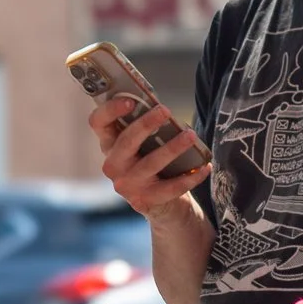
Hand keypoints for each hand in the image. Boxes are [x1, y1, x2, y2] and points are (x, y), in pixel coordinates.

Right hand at [91, 97, 210, 218]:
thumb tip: (161, 108)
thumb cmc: (151, 161)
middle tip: (165, 111)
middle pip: (126, 141)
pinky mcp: (145, 200)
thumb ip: (145, 125)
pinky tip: (204, 166)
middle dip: (146, 124)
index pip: (98, 122)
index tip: (130, 100)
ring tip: (190, 135)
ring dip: (172, 148)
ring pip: (151, 163)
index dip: (111, 110)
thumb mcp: (142, 143)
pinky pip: (171, 187)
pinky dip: (190, 176)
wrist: (160, 203)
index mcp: (109, 143)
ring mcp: (127, 184)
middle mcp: (113, 165)